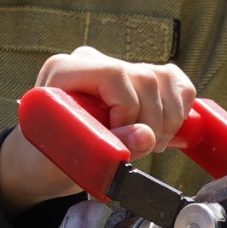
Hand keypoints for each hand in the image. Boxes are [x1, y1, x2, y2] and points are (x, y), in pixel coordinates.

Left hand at [0, 47, 197, 213]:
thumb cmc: (45, 161)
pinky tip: (169, 130)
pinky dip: (181, 105)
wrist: (45, 164)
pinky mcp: (137, 80)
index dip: (126, 106)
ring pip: (162, 79)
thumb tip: (147, 137)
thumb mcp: (67, 161)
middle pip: (142, 77)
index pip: (112, 73)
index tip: (120, 137)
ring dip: (168, 118)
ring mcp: (117, 69)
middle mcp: (91, 63)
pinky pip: (172, 81)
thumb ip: (102, 150)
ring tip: (153, 146)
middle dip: (151, 120)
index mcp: (63, 72)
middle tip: (141, 152)